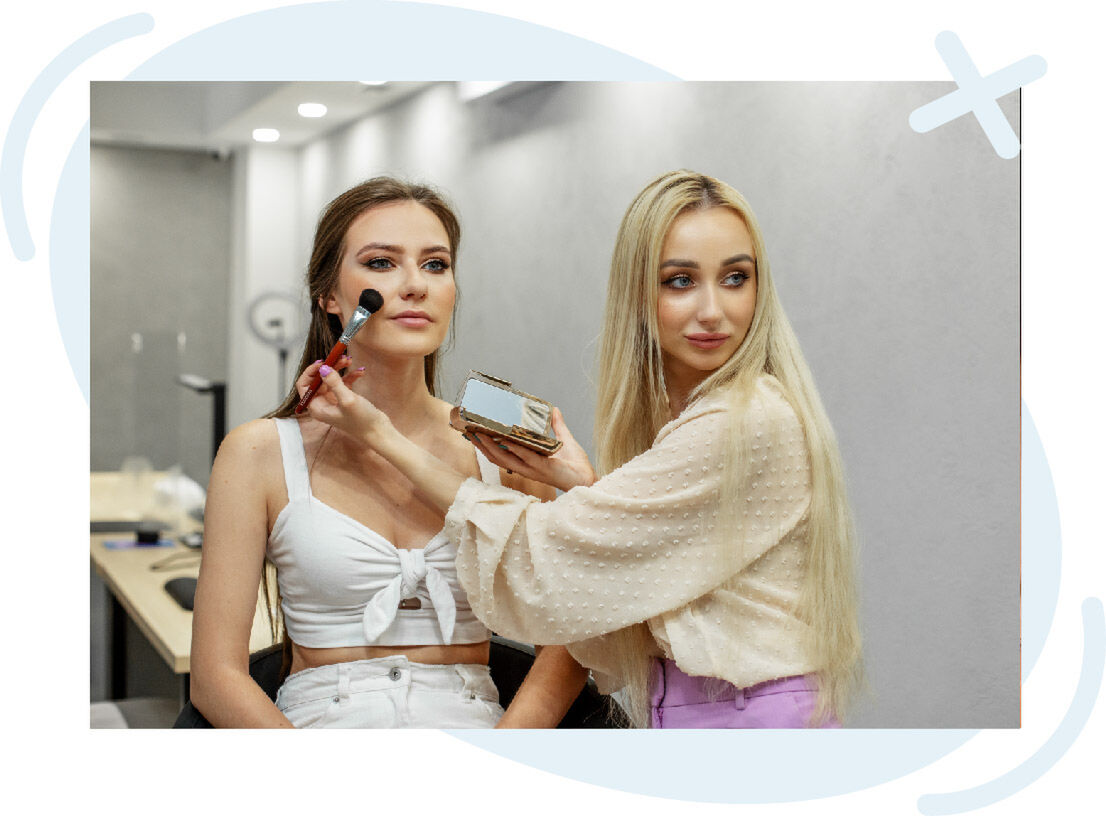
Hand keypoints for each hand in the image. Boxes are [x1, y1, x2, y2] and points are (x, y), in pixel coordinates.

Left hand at [295, 359, 389, 442]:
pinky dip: (351, 376)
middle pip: (319, 379)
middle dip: (329, 366)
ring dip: (340, 368)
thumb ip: (334, 382)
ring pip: (331, 378)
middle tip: (341, 357)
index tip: (323, 361)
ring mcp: (333, 401)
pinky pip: (343, 382)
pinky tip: (361, 372)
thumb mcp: (348, 400)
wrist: (379, 432)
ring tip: (350, 360)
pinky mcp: (344, 399)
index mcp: (317, 407)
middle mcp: (322, 404)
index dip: (311, 371)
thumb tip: (323, 367)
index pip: (304, 385)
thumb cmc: (362, 421)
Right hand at [467, 407, 596, 492]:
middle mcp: (526, 467)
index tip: (476, 432)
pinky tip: (508, 439)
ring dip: (492, 447)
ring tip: (481, 434)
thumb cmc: (576, 465)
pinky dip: (516, 448)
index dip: (487, 445)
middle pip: (497, 458)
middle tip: (470, 431)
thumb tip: (554, 409)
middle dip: (482, 445)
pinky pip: (526, 458)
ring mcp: (533, 469)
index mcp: (527, 462)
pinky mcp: (543, 468)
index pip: (501, 455)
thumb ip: (557, 426)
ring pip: (506, 459)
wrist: (587, 479)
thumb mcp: (564, 440)